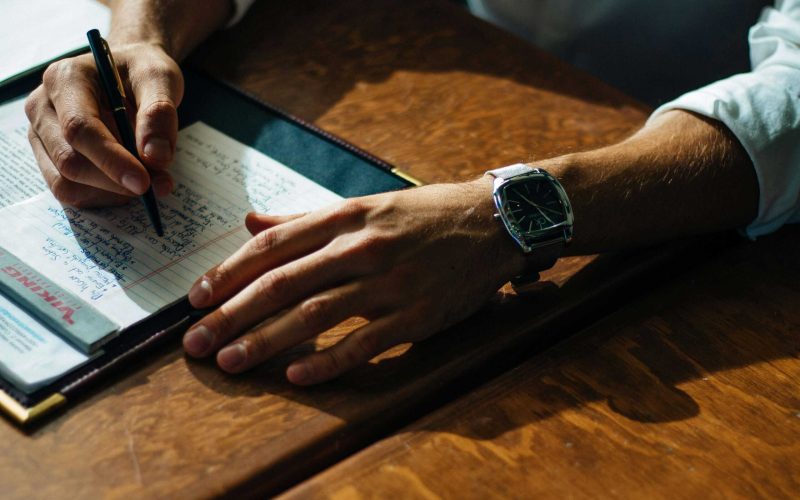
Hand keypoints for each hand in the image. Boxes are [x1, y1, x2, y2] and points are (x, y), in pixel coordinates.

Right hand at [25, 42, 183, 206]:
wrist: (127, 71)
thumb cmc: (140, 71)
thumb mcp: (159, 78)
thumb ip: (159, 113)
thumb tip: (156, 157)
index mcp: (65, 79)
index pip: (79, 128)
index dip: (112, 160)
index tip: (144, 182)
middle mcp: (43, 107)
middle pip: (69, 161)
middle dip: (116, 181)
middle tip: (160, 184)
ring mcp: (41, 135)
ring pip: (66, 183)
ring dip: (112, 193)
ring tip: (150, 180)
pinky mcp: (50, 157)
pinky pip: (71, 191)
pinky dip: (105, 196)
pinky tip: (128, 183)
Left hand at [183, 178, 525, 384]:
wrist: (493, 223)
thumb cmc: (424, 215)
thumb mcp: (364, 205)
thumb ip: (305, 218)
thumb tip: (250, 221)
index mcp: (345, 217)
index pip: (273, 245)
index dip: (229, 272)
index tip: (197, 297)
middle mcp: (361, 247)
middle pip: (283, 284)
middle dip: (231, 314)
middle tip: (196, 341)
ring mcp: (389, 283)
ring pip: (314, 315)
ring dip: (266, 341)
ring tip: (230, 361)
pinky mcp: (415, 315)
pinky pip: (363, 343)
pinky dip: (328, 362)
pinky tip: (296, 377)